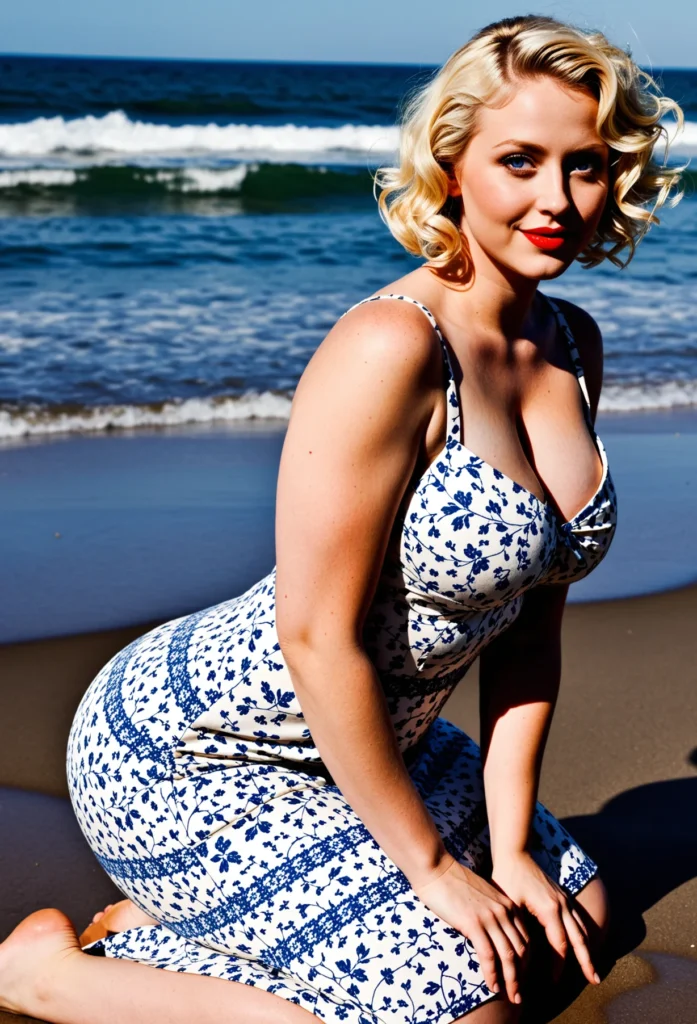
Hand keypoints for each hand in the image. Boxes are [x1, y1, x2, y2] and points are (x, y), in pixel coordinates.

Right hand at [411, 854, 529, 1004]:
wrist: (436, 868)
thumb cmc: (453, 882)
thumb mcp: (481, 896)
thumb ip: (491, 912)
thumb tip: (491, 932)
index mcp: (507, 904)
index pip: (525, 939)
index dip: (526, 962)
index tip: (522, 978)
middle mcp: (503, 911)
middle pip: (521, 950)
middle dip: (522, 976)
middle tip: (518, 995)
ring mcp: (489, 917)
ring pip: (508, 956)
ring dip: (511, 980)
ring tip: (510, 996)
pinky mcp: (474, 923)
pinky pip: (489, 955)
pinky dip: (492, 973)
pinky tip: (492, 986)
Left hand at [491, 851, 599, 986]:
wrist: (514, 852)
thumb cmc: (508, 878)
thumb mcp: (511, 906)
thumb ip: (521, 929)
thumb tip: (524, 955)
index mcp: (550, 909)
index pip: (560, 944)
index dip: (558, 965)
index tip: (554, 982)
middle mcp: (562, 905)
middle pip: (579, 938)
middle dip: (587, 960)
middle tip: (594, 981)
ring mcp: (564, 899)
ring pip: (581, 928)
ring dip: (587, 949)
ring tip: (592, 968)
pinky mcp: (561, 895)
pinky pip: (577, 918)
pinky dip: (582, 934)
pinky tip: (582, 944)